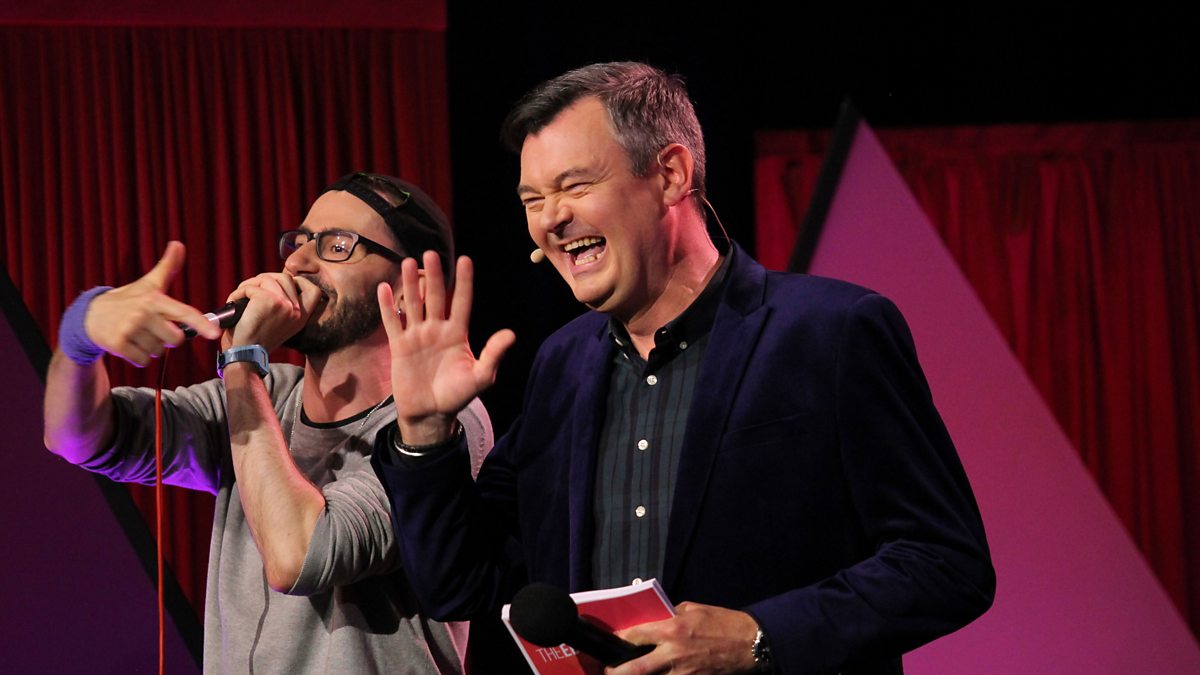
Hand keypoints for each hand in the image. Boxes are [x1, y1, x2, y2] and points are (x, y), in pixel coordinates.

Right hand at [84, 241, 221, 365]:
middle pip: (176, 339)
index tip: (215, 333)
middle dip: (168, 338)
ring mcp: (130, 328)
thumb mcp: (148, 283)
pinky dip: (139, 358)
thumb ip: (167, 267)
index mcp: (154, 299)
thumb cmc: (127, 299)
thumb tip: (178, 244)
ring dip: (151, 348)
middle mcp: (143, 313)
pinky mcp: (118, 344)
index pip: (183, 312)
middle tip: (152, 328)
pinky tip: (129, 344)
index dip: (201, 323)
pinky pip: (143, 361)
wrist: (90, 315)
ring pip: (159, 352)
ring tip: (138, 334)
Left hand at [221, 272, 324, 350]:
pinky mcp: (266, 300)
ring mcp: (283, 304)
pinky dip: (238, 293)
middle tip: (252, 291)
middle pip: (285, 277)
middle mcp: (295, 310)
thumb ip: (285, 306)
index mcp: (301, 317)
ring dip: (249, 285)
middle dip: (265, 279)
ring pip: (266, 278)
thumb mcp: (279, 325)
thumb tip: (275, 282)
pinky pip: (250, 287)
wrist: (244, 356)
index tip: (279, 288)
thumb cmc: (255, 341)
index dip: (298, 282)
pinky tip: (233, 302)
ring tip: (240, 297)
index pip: (314, 290)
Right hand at [377, 252, 514, 443]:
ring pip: (414, 304)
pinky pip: (393, 322)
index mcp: (458, 334)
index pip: (462, 302)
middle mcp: (438, 329)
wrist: (431, 414)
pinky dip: (388, 306)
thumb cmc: (458, 396)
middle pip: (436, 297)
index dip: (464, 282)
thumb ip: (493, 355)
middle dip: (435, 276)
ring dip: (412, 284)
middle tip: (432, 254)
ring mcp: (418, 336)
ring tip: (410, 263)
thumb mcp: (481, 377)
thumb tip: (511, 334)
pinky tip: (385, 288)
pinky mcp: (400, 347)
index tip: (465, 260)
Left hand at [608, 603, 759, 674]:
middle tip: (609, 671)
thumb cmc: (723, 623)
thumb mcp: (694, 610)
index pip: (636, 635)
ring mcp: (683, 673)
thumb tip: (656, 620)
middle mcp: (674, 653)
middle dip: (617, 672)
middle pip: (636, 669)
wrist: (750, 644)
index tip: (612, 642)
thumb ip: (672, 615)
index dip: (620, 640)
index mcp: (672, 629)